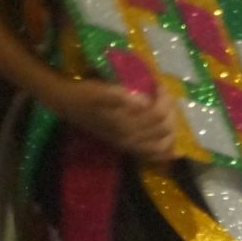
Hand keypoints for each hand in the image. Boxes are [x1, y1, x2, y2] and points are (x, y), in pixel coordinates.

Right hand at [53, 79, 177, 164]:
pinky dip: (165, 154)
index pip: (157, 114)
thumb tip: (147, 102)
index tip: (159, 84)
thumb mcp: (102, 91)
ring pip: (162, 144)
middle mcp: (129, 138)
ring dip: (172, 131)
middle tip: (165, 96)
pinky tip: (174, 150)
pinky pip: (151, 155)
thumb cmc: (85, 94)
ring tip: (171, 115)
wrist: (67, 104)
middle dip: (171, 111)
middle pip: (164, 128)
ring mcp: (128, 145)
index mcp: (124, 124)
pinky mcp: (126, 146)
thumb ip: (124, 97)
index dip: (164, 98)